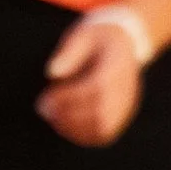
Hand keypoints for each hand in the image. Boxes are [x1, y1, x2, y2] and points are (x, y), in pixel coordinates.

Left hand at [36, 15, 144, 146]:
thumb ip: (69, 51)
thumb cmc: (99, 38)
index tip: (46, 97)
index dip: (69, 97)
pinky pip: (104, 134)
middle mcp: (125, 90)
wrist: (126, 42)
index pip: (96, 89)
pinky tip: (64, 125)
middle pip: (101, 112)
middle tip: (43, 108)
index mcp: (117, 67)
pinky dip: (83, 135)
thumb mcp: (84, 33)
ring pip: (103, 128)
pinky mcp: (122, 115)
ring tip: (52, 117)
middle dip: (68, 115)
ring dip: (74, 128)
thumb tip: (52, 72)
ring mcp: (126, 105)